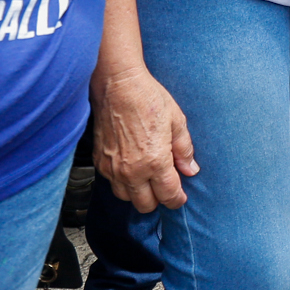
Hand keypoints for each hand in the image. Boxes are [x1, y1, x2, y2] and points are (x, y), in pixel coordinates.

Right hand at [91, 66, 197, 212]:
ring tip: (148, 180)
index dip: (177, 199)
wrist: (117, 84)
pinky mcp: (99, 161)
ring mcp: (112, 168)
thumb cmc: (148, 98)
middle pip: (145, 205)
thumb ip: (184, 149)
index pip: (168, 195)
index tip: (180, 198)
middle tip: (165, 188)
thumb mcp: (176, 121)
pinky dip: (123, 183)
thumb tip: (191, 169)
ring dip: (138, 194)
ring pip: (126, 198)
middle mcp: (132, 171)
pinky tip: (132, 169)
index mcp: (155, 162)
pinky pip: (112, 184)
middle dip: (158, 200)